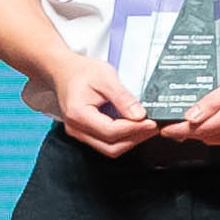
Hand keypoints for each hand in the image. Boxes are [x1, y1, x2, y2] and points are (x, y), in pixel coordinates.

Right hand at [38, 46, 156, 150]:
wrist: (64, 71)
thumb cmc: (82, 71)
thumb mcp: (105, 77)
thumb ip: (122, 97)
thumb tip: (139, 116)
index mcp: (78, 114)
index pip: (110, 131)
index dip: (134, 129)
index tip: (152, 122)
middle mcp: (76, 129)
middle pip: (110, 146)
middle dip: (135, 139)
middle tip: (154, 127)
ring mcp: (78, 133)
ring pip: (109, 148)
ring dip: (131, 141)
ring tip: (148, 128)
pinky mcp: (84, 133)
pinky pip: (105, 143)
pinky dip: (123, 138)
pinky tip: (135, 128)